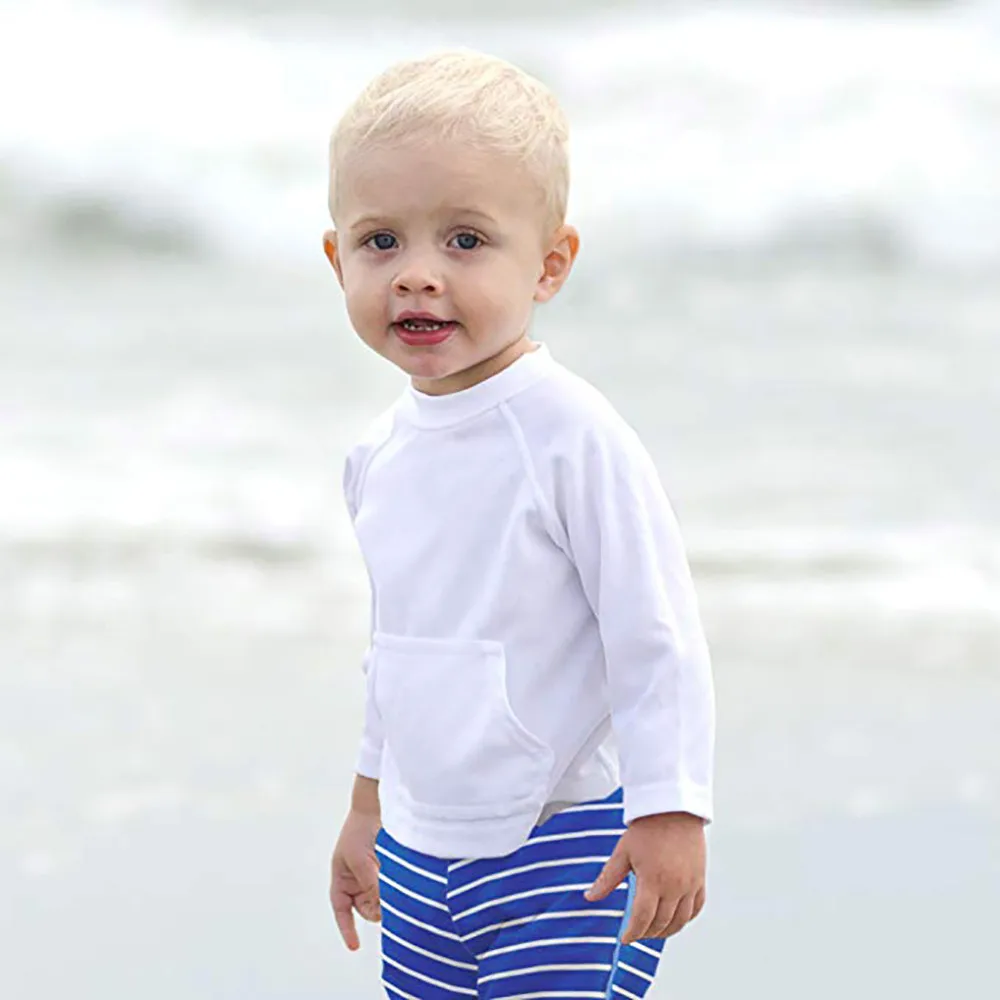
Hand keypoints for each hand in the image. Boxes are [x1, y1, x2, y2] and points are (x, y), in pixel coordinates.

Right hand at [330, 808, 381, 950]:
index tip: (354, 946)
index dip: (346, 929)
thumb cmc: (360, 830)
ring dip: (386, 897)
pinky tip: (399, 882)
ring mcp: (373, 875)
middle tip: (386, 903)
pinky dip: (394, 888)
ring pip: (380, 899)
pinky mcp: (388, 870)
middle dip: (375, 908)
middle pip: (365, 908)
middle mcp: (357, 880)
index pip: (341, 910)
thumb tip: (381, 906)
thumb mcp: (360, 860)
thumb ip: (370, 884)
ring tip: (391, 883)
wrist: (376, 807)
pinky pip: (391, 887)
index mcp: (342, 878)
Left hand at [585, 811, 705, 943]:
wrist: (673, 809)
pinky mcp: (700, 879)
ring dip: (667, 931)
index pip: (642, 919)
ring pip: (680, 920)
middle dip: (647, 933)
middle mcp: (674, 886)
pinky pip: (696, 907)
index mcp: (652, 880)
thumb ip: (607, 879)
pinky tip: (676, 919)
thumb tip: (590, 896)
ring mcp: (690, 884)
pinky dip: (686, 919)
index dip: (632, 933)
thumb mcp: (622, 852)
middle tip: (637, 933)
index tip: (625, 938)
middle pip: (661, 923)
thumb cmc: (648, 827)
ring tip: (654, 931)